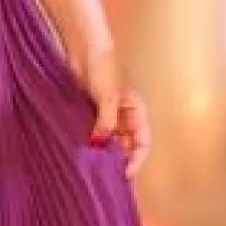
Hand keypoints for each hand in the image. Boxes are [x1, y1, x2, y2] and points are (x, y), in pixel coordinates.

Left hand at [76, 45, 151, 179]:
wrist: (85, 49)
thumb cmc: (103, 67)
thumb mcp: (107, 97)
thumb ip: (106, 121)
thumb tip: (100, 144)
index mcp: (136, 111)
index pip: (142, 142)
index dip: (136, 160)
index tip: (125, 174)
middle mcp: (124, 115)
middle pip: (127, 145)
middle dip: (119, 161)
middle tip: (108, 176)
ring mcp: (108, 114)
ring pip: (110, 140)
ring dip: (103, 152)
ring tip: (94, 167)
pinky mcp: (92, 111)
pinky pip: (95, 132)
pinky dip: (91, 142)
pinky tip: (83, 151)